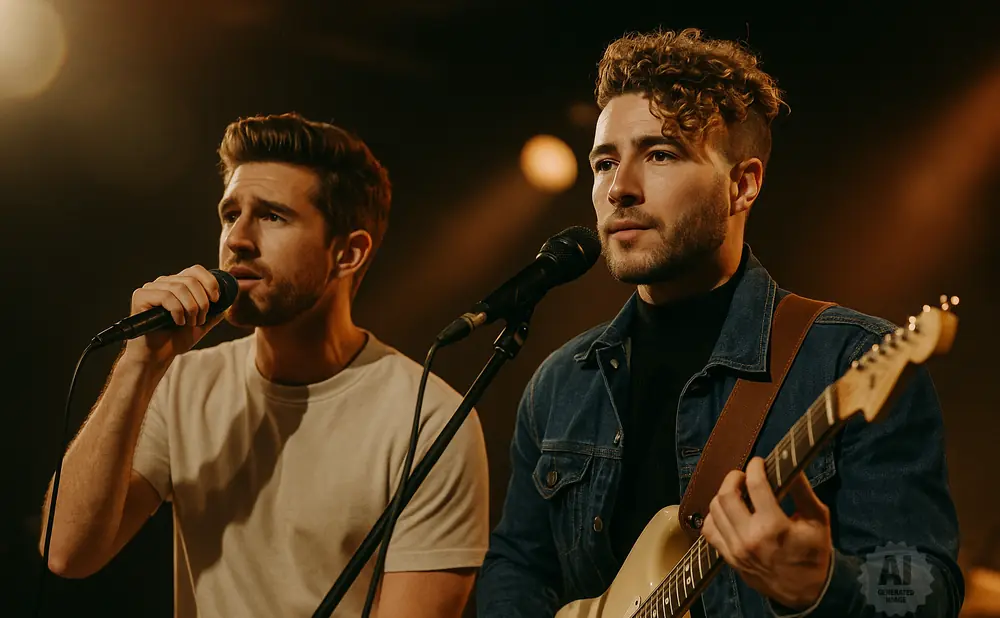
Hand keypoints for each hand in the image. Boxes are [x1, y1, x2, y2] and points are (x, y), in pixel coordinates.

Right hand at [123, 265, 224, 365]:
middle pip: (191, 280)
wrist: (157, 356)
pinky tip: (178, 322)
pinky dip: (178, 311)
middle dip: (202, 302)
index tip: (216, 300)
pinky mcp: (140, 297)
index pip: (195, 270)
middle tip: (200, 319)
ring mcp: (151, 288)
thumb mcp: (201, 324)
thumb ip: (214, 311)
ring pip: (180, 288)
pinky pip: (167, 297)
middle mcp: (163, 283)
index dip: (210, 282)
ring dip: (191, 308)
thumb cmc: (176, 339)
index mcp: (177, 284)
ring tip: (190, 323)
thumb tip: (227, 301)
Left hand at [701, 457, 832, 610]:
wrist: (806, 592)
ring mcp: (736, 549)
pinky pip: (708, 530)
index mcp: (774, 527)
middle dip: (733, 477)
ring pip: (714, 510)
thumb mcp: (817, 520)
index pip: (755, 485)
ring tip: (737, 492)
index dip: (755, 467)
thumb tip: (790, 463)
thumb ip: (803, 490)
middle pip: (726, 495)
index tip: (758, 462)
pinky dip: (714, 516)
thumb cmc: (814, 553)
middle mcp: (750, 537)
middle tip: (744, 475)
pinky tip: (727, 512)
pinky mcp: (729, 558)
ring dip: (723, 494)